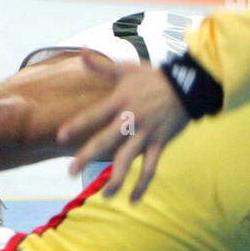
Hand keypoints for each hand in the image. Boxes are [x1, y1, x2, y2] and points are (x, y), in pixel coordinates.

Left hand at [57, 50, 189, 201]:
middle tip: (71, 171)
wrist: (188, 86)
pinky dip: (143, 185)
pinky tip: (134, 200)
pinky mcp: (159, 143)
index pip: (95, 115)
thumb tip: (82, 51)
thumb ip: (102, 66)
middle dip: (88, 157)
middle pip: (106, 141)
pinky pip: (150, 168)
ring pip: (128, 160)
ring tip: (105, 196)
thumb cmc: (153, 78)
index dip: (78, 125)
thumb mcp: (127, 69)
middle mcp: (131, 120)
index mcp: (120, 102)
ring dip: (116, 179)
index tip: (61, 135)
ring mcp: (146, 134)